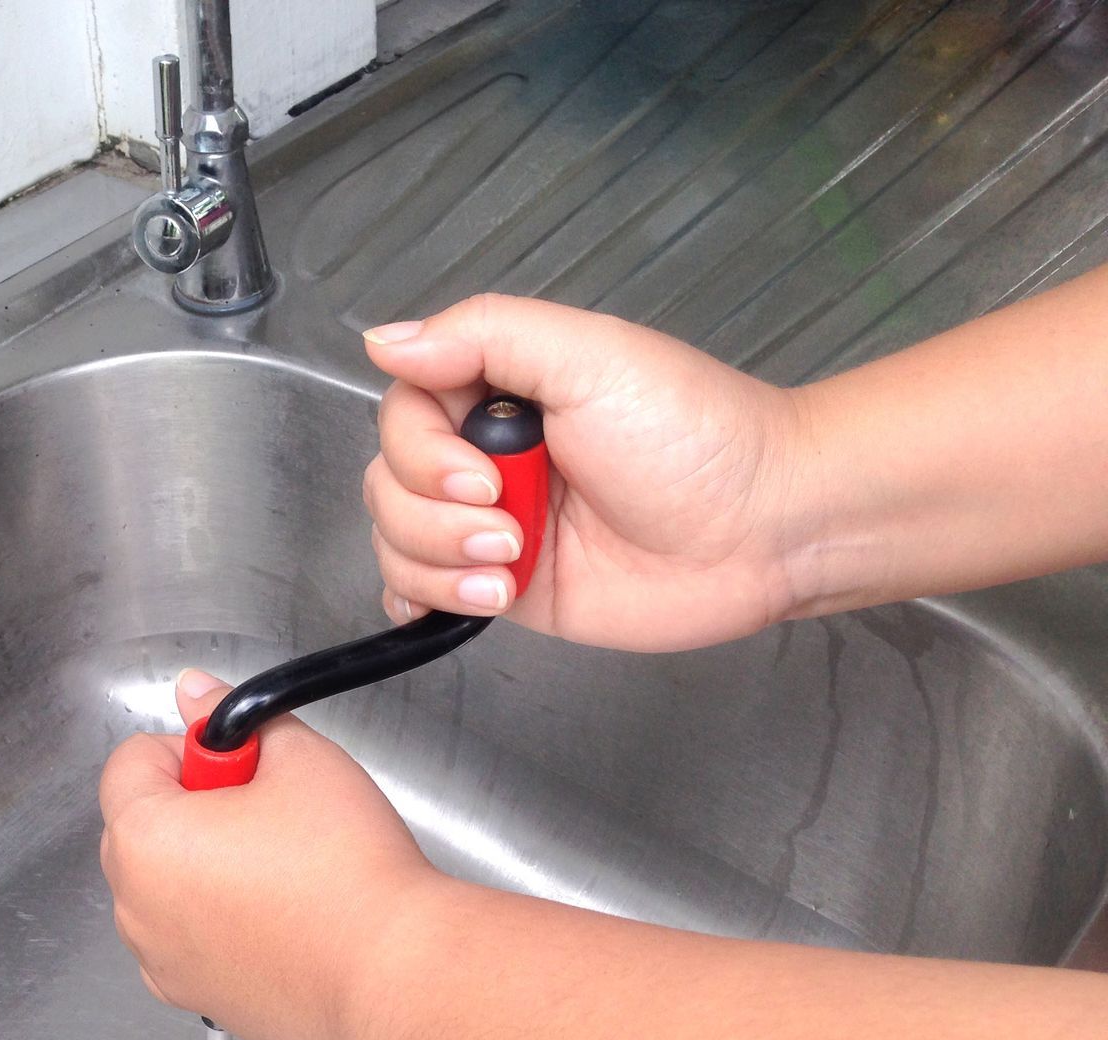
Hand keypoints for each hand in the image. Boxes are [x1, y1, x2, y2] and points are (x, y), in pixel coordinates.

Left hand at [97, 669, 432, 1039]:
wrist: (392, 971)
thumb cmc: (347, 869)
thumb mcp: (298, 757)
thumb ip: (232, 717)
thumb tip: (197, 693)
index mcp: (144, 838)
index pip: (131, 761)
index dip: (191, 749)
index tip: (241, 765)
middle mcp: (134, 906)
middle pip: (140, 825)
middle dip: (193, 807)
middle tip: (267, 814)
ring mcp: (160, 960)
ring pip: (161, 886)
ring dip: (201, 866)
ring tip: (278, 869)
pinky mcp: (193, 997)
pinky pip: (184, 940)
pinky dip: (214, 922)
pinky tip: (277, 917)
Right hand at [363, 293, 811, 651]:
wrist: (764, 528)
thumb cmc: (697, 434)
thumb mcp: (590, 355)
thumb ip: (482, 334)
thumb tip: (383, 339)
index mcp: (499, 391)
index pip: (402, 413)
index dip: (423, 454)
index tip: (487, 476)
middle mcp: (487, 456)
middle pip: (388, 482)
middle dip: (433, 515)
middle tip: (510, 528)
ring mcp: (492, 525)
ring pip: (397, 541)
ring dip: (438, 562)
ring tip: (511, 567)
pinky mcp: (507, 588)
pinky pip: (422, 593)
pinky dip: (423, 598)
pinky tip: (469, 597)